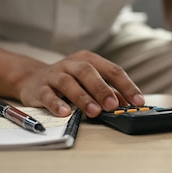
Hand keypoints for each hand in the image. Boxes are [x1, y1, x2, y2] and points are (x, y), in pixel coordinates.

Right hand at [16, 50, 144, 117]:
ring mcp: (55, 74)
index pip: (112, 70)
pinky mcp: (40, 88)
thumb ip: (108, 91)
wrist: (33, 78)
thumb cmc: (69, 80)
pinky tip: (65, 113)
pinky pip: (48, 95)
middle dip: (103, 89)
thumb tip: (125, 103)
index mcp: (89, 59)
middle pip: (89, 72)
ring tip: (94, 112)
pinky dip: (56, 104)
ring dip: (83, 98)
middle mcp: (72, 64)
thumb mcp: (89, 81)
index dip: (127, 85)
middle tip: (113, 105)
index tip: (138, 101)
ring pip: (68, 83)